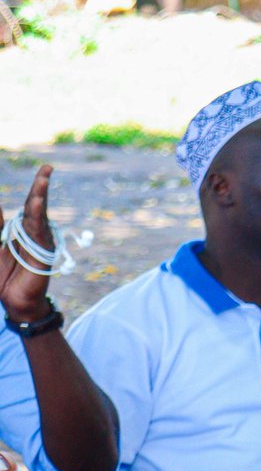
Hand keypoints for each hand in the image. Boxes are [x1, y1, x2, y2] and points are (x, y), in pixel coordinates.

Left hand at [0, 165, 56, 320]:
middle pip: (37, 205)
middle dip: (41, 185)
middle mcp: (35, 235)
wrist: (12, 303)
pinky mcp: (41, 254)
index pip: (28, 205)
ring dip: (41, 195)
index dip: (35, 188)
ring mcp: (40, 244)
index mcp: (23, 232)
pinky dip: (38, 216)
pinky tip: (37, 202)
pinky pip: (39, 232)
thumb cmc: (4, 278)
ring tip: (44, 177)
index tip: (44, 169)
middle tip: (47, 167)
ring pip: (39, 215)